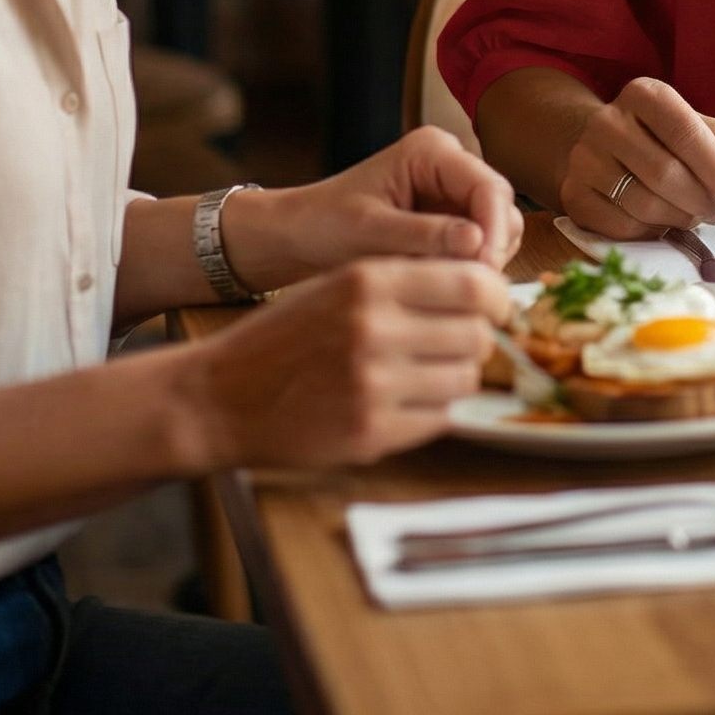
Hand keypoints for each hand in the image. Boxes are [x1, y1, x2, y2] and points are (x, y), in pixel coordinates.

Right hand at [180, 257, 508, 471]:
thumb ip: (407, 281)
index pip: (474, 283)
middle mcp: (374, 330)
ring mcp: (372, 386)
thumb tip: (485, 288)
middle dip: (478, 339)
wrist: (217, 397)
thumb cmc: (286, 336)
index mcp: (370, 281)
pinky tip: (403, 400)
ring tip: (427, 372)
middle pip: (477, 334)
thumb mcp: (340, 284)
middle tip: (459, 343)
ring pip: (465, 378)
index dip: (497, 296)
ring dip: (457, 376)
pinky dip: (432, 410)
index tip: (496, 306)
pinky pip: (438, 418)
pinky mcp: (368, 433)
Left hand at [226, 129, 522, 291]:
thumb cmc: (323, 225)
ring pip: (497, 226)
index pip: (487, 187)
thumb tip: (477, 243)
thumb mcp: (369, 231)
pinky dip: (469, 265)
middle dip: (490, 247)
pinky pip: (480, 242)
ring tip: (446, 286)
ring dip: (481, 259)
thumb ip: (424, 235)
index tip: (482, 271)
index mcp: (432, 151)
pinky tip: (441, 282)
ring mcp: (453, 190)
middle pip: (500, 206)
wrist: (297, 235)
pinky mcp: (451, 216)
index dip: (492, 229)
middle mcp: (451, 163)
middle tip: (467, 289)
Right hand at [558, 76, 714, 236]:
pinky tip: (665, 222)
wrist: (595, 144)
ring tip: (698, 216)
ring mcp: (585, 160)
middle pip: (665, 172)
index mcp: (643, 95)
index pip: (685, 131)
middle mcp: (608, 122)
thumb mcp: (686, 121)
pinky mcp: (574, 196)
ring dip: (681, 218)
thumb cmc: (653, 135)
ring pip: (645, 204)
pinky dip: (653, 231)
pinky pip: (623, 227)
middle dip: (703, 200)